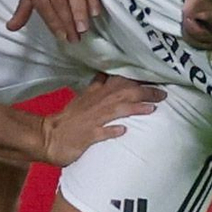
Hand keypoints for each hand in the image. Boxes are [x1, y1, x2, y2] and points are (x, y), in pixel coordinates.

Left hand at [7, 0, 101, 42]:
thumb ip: (24, 9)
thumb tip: (10, 27)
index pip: (42, 3)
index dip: (51, 21)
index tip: (61, 37)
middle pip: (58, 0)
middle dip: (66, 21)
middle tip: (74, 38)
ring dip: (79, 12)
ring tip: (83, 29)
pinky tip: (94, 13)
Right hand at [38, 75, 162, 165]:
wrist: (49, 137)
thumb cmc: (68, 120)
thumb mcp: (81, 99)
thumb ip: (95, 87)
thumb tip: (105, 74)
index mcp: (94, 95)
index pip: (118, 82)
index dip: (137, 80)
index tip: (155, 79)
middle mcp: (95, 105)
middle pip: (122, 94)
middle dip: (143, 92)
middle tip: (162, 94)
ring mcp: (92, 121)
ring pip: (115, 110)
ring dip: (134, 108)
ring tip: (151, 108)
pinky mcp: (87, 136)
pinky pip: (100, 133)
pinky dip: (112, 131)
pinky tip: (123, 131)